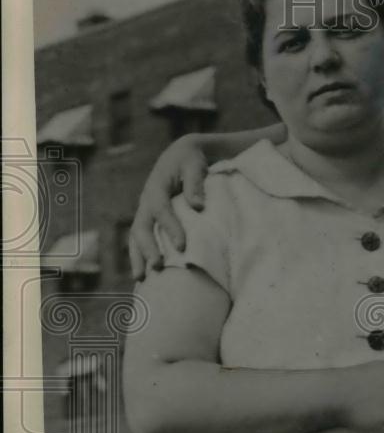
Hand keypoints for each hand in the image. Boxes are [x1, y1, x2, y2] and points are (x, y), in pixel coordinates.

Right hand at [129, 134, 208, 279]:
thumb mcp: (194, 166)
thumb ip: (195, 184)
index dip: (170, 228)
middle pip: (141, 227)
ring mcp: (145, 211)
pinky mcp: (149, 218)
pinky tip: (143, 273)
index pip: (161, 210)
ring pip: (136, 236)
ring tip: (142, 279)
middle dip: (148, 248)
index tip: (181, 246)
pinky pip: (140, 239)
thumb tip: (198, 206)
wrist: (180, 154)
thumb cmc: (191, 161)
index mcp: (156, 187)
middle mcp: (146, 201)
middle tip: (158, 267)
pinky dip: (139, 255)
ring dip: (138, 257)